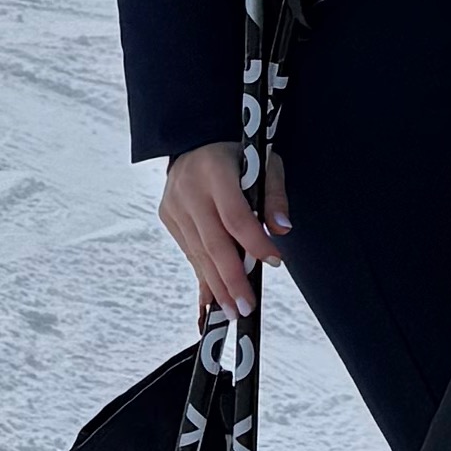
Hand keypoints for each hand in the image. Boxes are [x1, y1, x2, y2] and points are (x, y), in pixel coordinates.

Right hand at [159, 138, 288, 315]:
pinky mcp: (168, 217)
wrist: (194, 138)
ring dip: (217, 286)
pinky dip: (204, 277)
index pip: (235, 215)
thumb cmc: (237, 153)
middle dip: (231, 279)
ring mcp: (174, 205)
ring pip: (199, 253)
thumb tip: (281, 230)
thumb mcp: (264, 162)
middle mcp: (189, 190)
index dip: (254, 242)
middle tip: (246, 308)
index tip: (274, 262)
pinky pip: (190, 252)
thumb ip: (274, 195)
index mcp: (215, 171)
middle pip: (213, 242)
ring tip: (234, 312)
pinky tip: (214, 301)